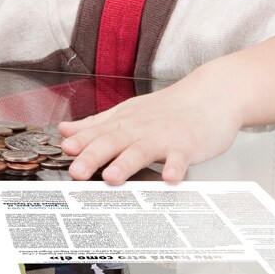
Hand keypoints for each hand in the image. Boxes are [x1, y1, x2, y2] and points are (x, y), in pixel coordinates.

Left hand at [57, 71, 241, 183]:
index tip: (63, 151)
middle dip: (93, 157)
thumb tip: (64, 131)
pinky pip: (181, 158)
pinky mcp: (188, 145)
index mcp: (123, 123)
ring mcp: (163, 137)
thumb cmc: (167, 109)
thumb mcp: (127, 113)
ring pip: (141, 151)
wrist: (211, 95)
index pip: (96, 134)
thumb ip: (95, 125)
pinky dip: (175, 168)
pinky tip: (169, 178)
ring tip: (112, 177)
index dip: (80, 142)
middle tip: (77, 172)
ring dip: (126, 163)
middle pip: (112, 142)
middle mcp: (139, 129)